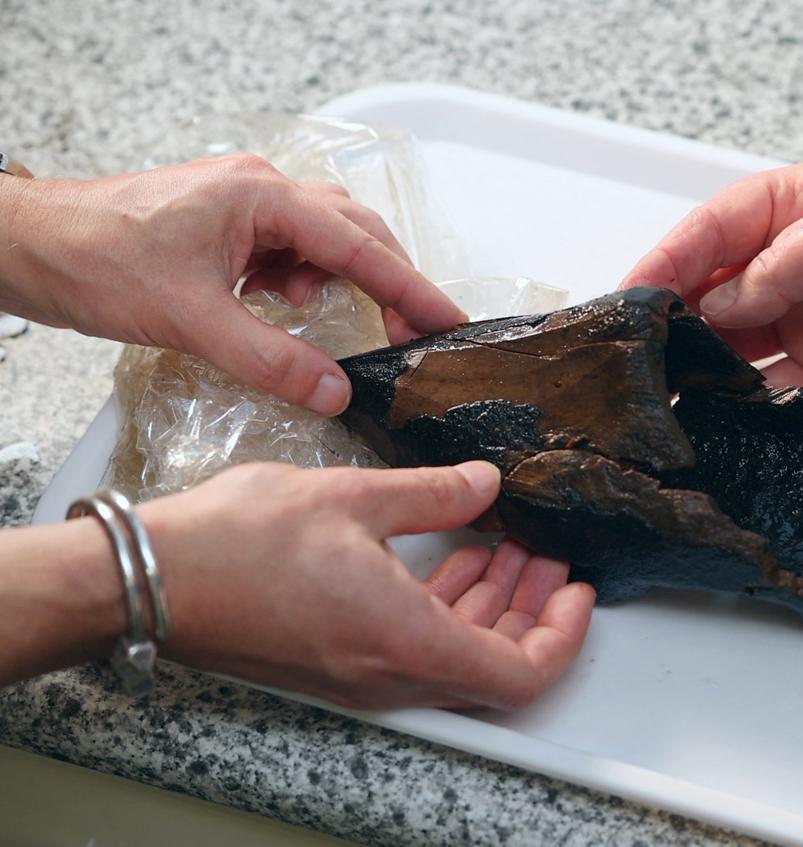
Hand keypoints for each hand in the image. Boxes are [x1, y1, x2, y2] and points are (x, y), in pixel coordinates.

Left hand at [0, 155, 466, 414]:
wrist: (30, 244)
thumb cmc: (95, 261)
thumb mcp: (194, 320)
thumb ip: (272, 359)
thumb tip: (336, 391)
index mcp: (261, 196)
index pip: (358, 245)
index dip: (410, 288)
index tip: (448, 320)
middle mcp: (261, 188)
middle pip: (354, 230)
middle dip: (390, 282)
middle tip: (416, 332)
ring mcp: (244, 201)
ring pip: (325, 237)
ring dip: (344, 279)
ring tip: (348, 323)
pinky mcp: (228, 221)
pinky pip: (290, 247)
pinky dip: (304, 280)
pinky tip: (286, 306)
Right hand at [134, 461, 594, 709]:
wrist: (149, 577)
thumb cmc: (236, 544)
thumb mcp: (355, 496)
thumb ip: (435, 493)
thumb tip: (485, 485)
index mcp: (407, 641)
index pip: (520, 673)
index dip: (562, 635)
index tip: (577, 590)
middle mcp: (389, 672)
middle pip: (492, 663)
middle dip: (531, 608)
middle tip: (546, 555)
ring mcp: (361, 672)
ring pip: (453, 653)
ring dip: (489, 603)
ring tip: (506, 543)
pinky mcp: (336, 659)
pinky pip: (414, 644)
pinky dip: (444, 605)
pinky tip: (451, 554)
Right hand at [622, 158, 802, 493]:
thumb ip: (785, 263)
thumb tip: (720, 302)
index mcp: (800, 207)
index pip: (717, 230)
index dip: (671, 258)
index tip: (631, 292)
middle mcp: (797, 265)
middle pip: (716, 290)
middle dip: (675, 316)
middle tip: (637, 348)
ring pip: (737, 345)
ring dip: (703, 363)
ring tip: (665, 386)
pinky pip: (776, 391)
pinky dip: (746, 403)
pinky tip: (719, 413)